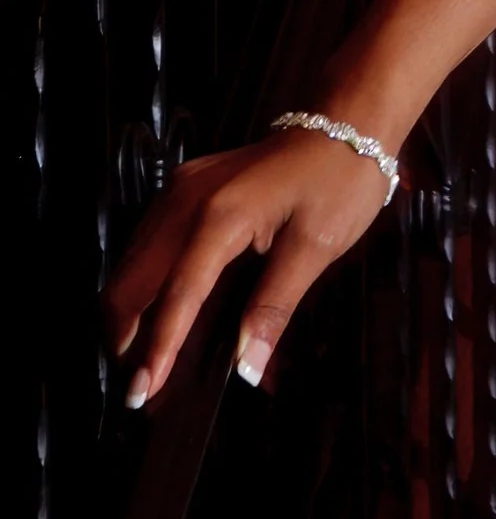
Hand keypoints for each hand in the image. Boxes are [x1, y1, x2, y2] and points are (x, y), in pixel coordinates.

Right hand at [105, 125, 393, 407]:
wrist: (345, 124)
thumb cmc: (340, 180)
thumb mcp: (317, 247)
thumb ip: (274, 307)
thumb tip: (246, 367)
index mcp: (220, 215)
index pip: (176, 296)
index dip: (157, 349)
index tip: (142, 394)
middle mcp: (186, 199)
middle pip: (131, 281)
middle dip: (126, 337)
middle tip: (139, 388)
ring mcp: (180, 190)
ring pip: (132, 264)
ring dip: (131, 314)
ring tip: (145, 361)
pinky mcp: (184, 190)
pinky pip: (148, 245)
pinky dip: (145, 286)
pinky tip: (160, 315)